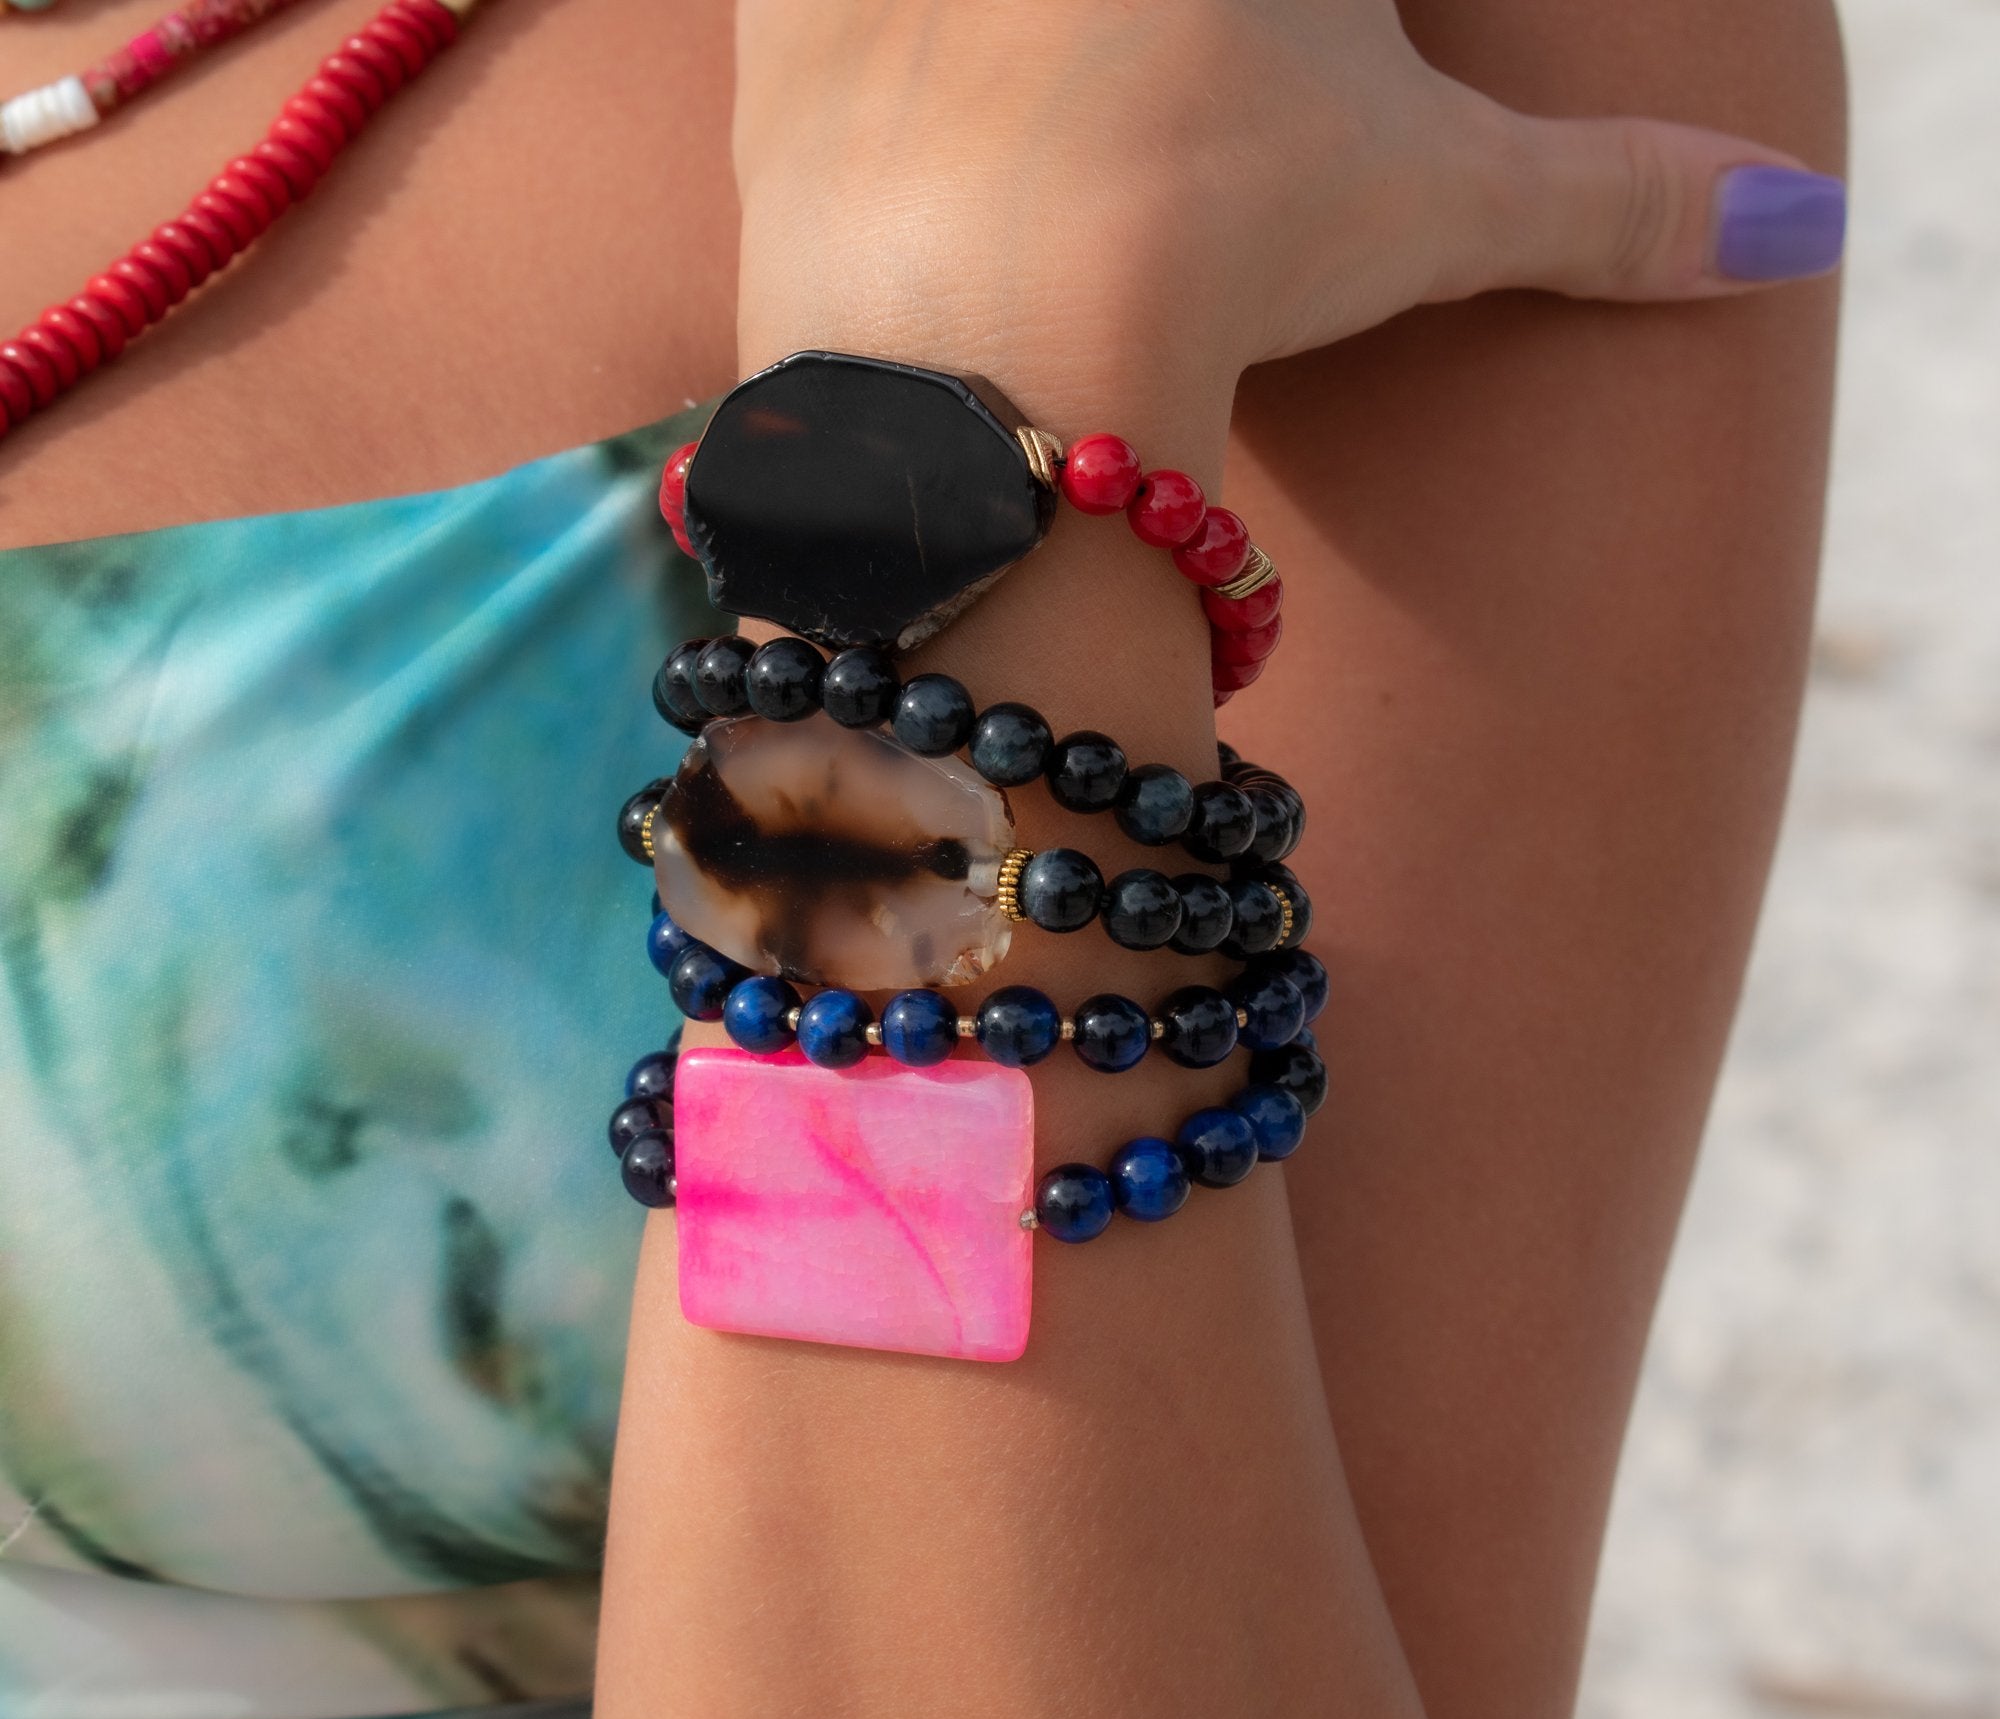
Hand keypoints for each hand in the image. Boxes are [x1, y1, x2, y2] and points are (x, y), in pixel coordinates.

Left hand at [730, 0, 1842, 441]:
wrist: (988, 353)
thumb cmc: (1221, 240)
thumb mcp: (1440, 207)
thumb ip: (1618, 199)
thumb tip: (1792, 232)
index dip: (1305, 33)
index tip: (1274, 82)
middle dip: (1168, 41)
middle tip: (1169, 92)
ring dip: (1005, 36)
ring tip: (1047, 98)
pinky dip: (852, 29)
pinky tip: (916, 85)